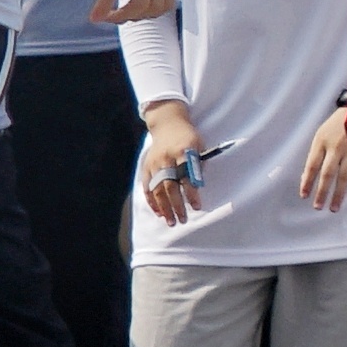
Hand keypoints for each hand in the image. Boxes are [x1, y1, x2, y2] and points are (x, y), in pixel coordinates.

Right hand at [135, 106, 201, 225]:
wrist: (168, 125)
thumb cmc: (189, 137)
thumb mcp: (199, 145)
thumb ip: (199, 164)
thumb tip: (198, 186)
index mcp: (182, 151)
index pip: (187, 176)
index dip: (191, 192)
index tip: (197, 206)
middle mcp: (165, 159)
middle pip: (170, 185)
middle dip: (176, 205)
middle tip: (183, 220)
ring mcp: (154, 164)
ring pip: (157, 189)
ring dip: (164, 207)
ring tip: (171, 222)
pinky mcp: (146, 167)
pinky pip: (147, 187)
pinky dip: (152, 201)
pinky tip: (159, 212)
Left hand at [298, 112, 346, 212]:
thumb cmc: (341, 121)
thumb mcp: (324, 132)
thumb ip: (317, 151)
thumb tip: (307, 175)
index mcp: (322, 140)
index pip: (311, 165)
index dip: (307, 181)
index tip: (303, 196)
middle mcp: (336, 147)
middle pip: (327, 174)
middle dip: (322, 192)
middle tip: (317, 207)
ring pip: (344, 176)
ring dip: (338, 193)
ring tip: (334, 208)